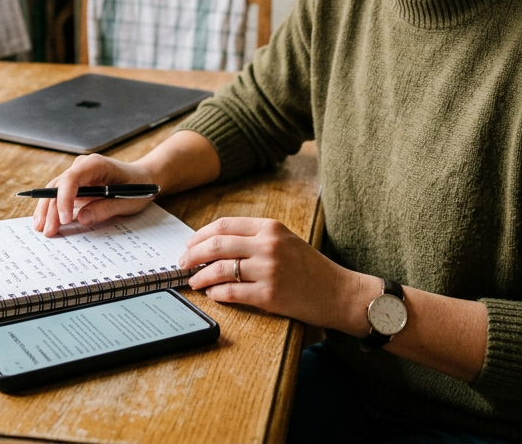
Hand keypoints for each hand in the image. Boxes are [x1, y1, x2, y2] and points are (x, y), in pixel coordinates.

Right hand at [33, 154, 156, 236]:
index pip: (72, 179)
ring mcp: (77, 176)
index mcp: (95, 165)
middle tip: (48, 231)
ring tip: (42, 229)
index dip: (65, 199)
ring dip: (47, 210)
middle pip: (58, 186)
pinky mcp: (75, 186)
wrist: (143, 178)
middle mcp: (82, 167)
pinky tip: (45, 222)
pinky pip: (59, 196)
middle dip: (51, 209)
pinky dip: (52, 209)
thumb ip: (105, 208)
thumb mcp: (128, 201)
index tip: (65, 219)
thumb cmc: (138, 187)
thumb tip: (82, 218)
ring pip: (54, 191)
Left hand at [178, 216, 377, 334]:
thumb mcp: (285, 240)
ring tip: (193, 282)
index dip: (200, 236)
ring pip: (220, 269)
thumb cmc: (310, 268)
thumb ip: (254, 238)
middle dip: (192, 255)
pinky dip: (216, 293)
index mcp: (270, 227)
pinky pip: (232, 292)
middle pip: (216, 245)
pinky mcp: (270, 295)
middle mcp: (268, 245)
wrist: (339, 292)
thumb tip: (214, 245)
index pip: (224, 225)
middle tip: (182, 264)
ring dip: (200, 277)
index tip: (189, 245)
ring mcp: (269, 270)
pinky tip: (212, 294)